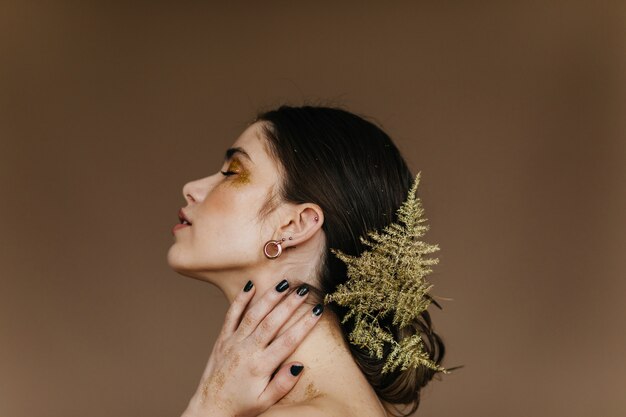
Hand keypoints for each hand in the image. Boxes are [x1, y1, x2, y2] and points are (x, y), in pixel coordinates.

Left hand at [181, 279, 323, 416]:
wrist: (209, 407)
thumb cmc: (241, 406)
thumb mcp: (265, 401)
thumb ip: (283, 384)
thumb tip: (299, 365)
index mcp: (260, 366)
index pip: (288, 341)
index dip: (305, 325)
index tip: (317, 311)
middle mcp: (247, 351)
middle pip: (272, 322)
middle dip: (290, 304)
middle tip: (304, 290)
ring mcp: (233, 342)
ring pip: (253, 314)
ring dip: (269, 297)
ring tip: (284, 283)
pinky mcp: (222, 339)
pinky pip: (231, 315)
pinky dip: (240, 299)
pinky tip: (250, 286)